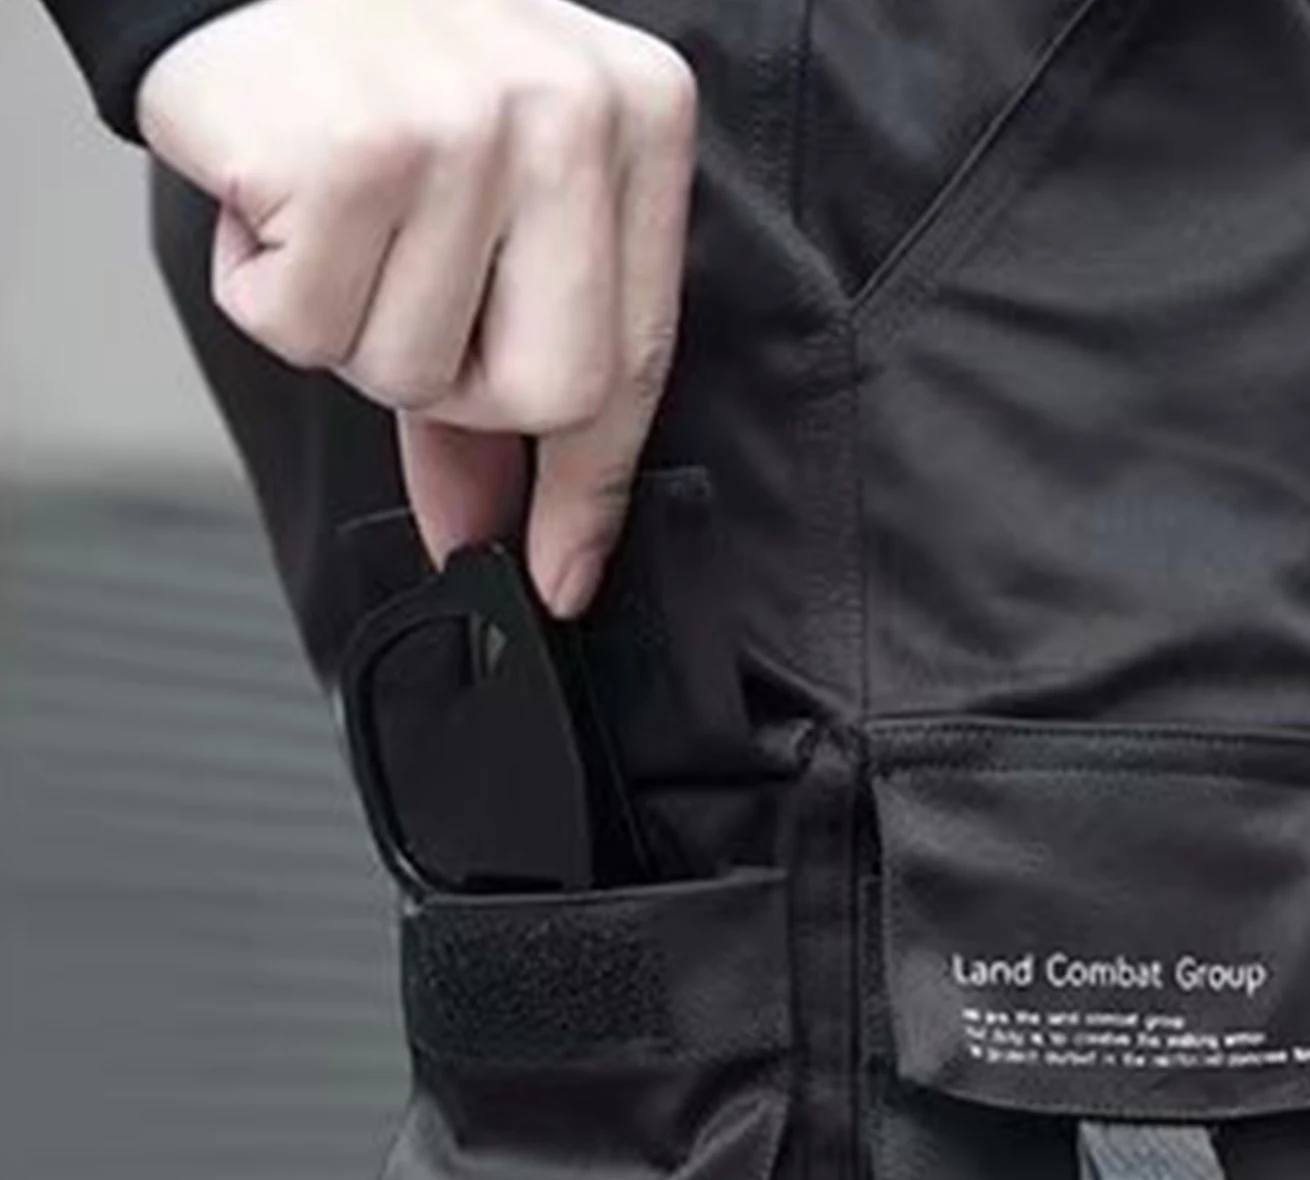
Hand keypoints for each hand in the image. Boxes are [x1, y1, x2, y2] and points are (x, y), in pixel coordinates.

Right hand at [137, 0, 697, 615]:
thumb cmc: (372, 73)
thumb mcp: (481, 201)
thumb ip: (500, 362)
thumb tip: (490, 523)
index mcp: (638, 123)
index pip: (637, 360)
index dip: (592, 489)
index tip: (567, 572)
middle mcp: (575, 118)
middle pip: (547, 394)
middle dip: (453, 387)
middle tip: (397, 290)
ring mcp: (472, 129)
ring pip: (414, 370)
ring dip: (348, 322)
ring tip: (331, 213)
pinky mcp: (358, 149)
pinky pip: (311, 330)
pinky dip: (267, 290)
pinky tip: (274, 201)